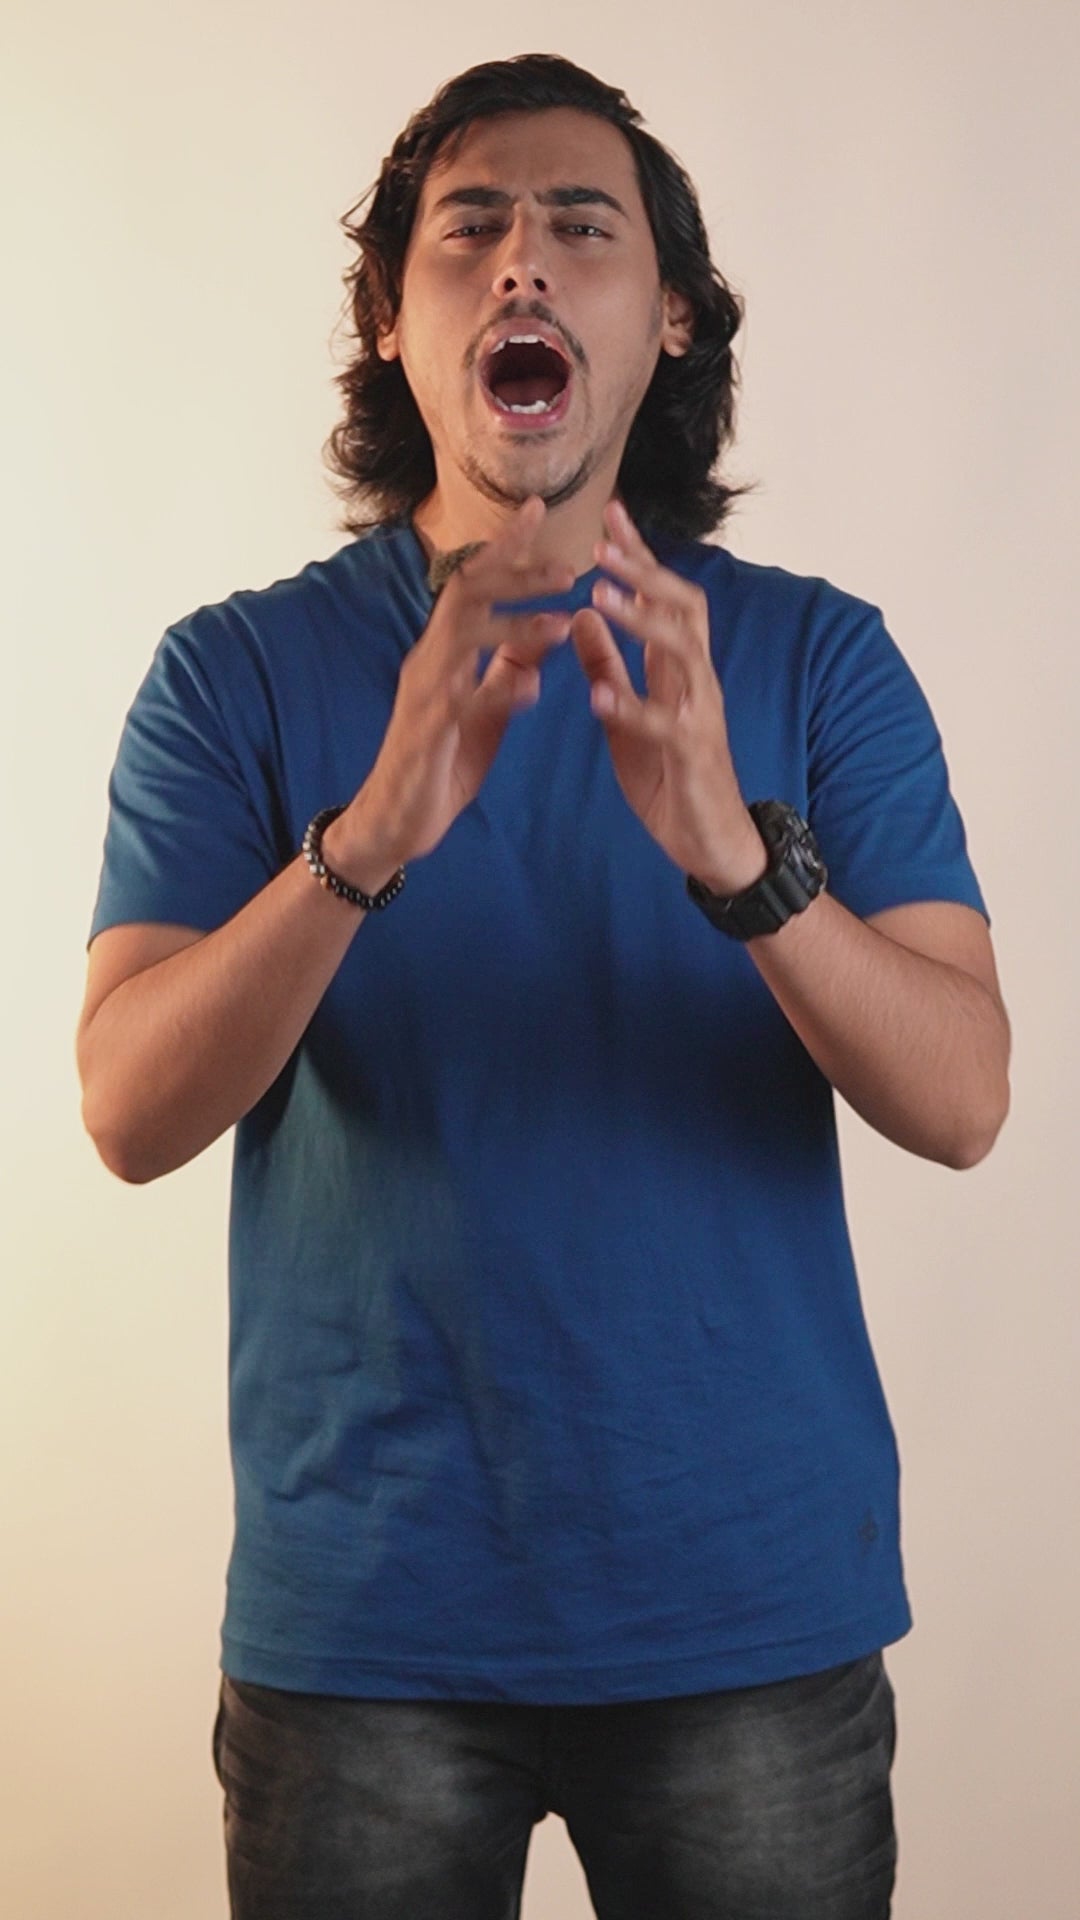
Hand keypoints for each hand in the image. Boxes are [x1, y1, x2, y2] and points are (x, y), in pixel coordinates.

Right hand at [331, 497, 573, 879]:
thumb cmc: (442, 760)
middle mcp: (429, 661)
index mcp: (445, 650)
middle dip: (515, 573)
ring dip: (513, 626)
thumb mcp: (486, 705)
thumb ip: (510, 664)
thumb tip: (547, 625)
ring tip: (560, 622)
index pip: (474, 582)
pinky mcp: (427, 735)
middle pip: (465, 594)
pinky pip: (461, 704)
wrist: (395, 821)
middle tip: (568, 566)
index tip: (540, 510)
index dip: (505, 546)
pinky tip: (532, 688)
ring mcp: (424, 696)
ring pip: (461, 641)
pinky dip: (498, 692)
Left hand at [570, 500, 767, 892]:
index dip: (639, 555)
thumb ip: (610, 665)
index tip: (609, 514)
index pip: (663, 595)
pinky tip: (598, 696)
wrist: (712, 841)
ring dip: (640, 622)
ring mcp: (700, 713)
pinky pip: (664, 724)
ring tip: (598, 598)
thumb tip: (583, 613)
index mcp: (678, 667)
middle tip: (601, 545)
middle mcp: (697, 679)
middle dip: (645, 572)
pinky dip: (632, 706)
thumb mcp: (628, 713)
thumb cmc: (672, 776)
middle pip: (683, 607)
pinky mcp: (692, 753)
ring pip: (682, 652)